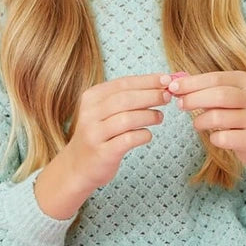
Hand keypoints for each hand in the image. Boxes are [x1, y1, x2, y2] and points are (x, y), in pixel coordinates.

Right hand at [66, 73, 171, 193]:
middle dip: (151, 95)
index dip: (147, 80)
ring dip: (149, 116)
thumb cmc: (98, 135)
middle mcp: (90, 114)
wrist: (77, 166)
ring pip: (128, 119)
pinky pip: (128, 140)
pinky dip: (143, 135)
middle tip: (168, 96)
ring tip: (159, 117)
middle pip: (126, 99)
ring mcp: (94, 134)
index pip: (122, 83)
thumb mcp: (103, 111)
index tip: (166, 79)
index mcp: (91, 98)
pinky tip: (147, 135)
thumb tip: (159, 85)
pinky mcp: (103, 153)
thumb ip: (125, 98)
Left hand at [165, 70, 245, 212]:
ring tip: (198, 124)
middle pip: (218, 95)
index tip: (172, 87)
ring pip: (218, 117)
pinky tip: (216, 137)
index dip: (191, 83)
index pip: (215, 78)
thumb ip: (204, 89)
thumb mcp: (226, 97)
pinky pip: (224, 138)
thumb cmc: (238, 115)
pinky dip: (214, 138)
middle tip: (180, 105)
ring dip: (201, 121)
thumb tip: (174, 84)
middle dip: (193, 99)